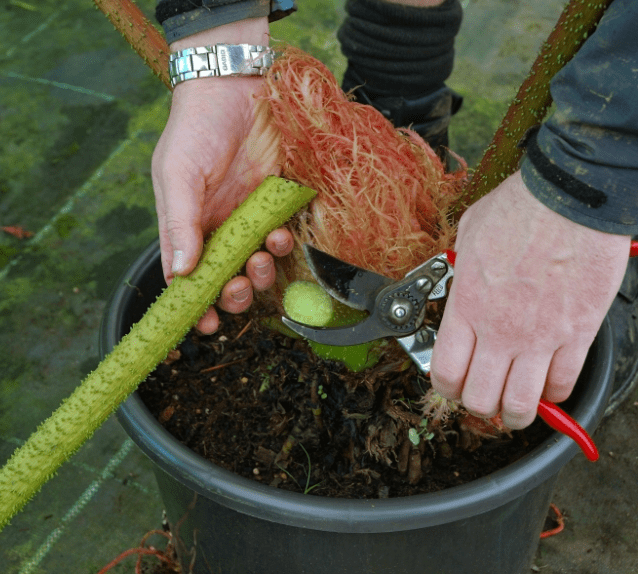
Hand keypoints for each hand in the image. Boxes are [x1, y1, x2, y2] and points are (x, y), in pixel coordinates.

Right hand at [152, 74, 289, 332]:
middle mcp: (217, 229)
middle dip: (234, 293)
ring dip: (260, 273)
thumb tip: (179, 274)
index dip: (196, 305)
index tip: (206, 326)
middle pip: (225, 279)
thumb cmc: (196, 129)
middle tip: (239, 288)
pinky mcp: (275, 206)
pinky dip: (281, 246)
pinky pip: (280, 239)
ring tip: (261, 258)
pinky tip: (279, 236)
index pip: (187, 277)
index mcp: (185, 227)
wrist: (237, 89)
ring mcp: (248, 219)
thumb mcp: (178, 175)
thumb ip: (179, 224)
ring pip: (255, 265)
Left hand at [430, 171, 630, 428]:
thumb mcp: (469, 234)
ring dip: (515, 414)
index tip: (455, 385)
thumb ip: (462, 270)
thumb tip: (462, 282)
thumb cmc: (521, 207)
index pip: (445, 373)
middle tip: (486, 397)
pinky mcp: (577, 334)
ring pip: (520, 405)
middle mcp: (500, 330)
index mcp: (467, 306)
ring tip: (516, 408)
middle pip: (479, 399)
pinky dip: (556, 395)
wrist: (572, 197)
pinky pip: (564, 384)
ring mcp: (539, 337)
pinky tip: (551, 385)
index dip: (447, 388)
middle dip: (479, 406)